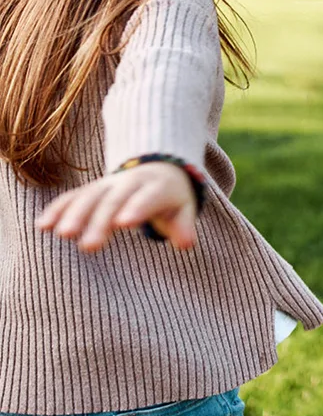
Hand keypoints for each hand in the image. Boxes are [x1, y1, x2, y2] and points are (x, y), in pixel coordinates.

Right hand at [35, 162, 197, 254]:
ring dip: (75, 214)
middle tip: (89, 247)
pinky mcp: (92, 189)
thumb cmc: (172, 198)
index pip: (147, 197)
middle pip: (114, 200)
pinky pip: (73, 196)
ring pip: (90, 196)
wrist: (159, 168)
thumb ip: (184, 226)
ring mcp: (109, 184)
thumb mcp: (183, 209)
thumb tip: (186, 244)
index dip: (136, 208)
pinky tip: (43, 226)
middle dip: (100, 221)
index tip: (123, 223)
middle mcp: (130, 182)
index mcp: (157, 187)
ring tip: (63, 234)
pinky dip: (58, 208)